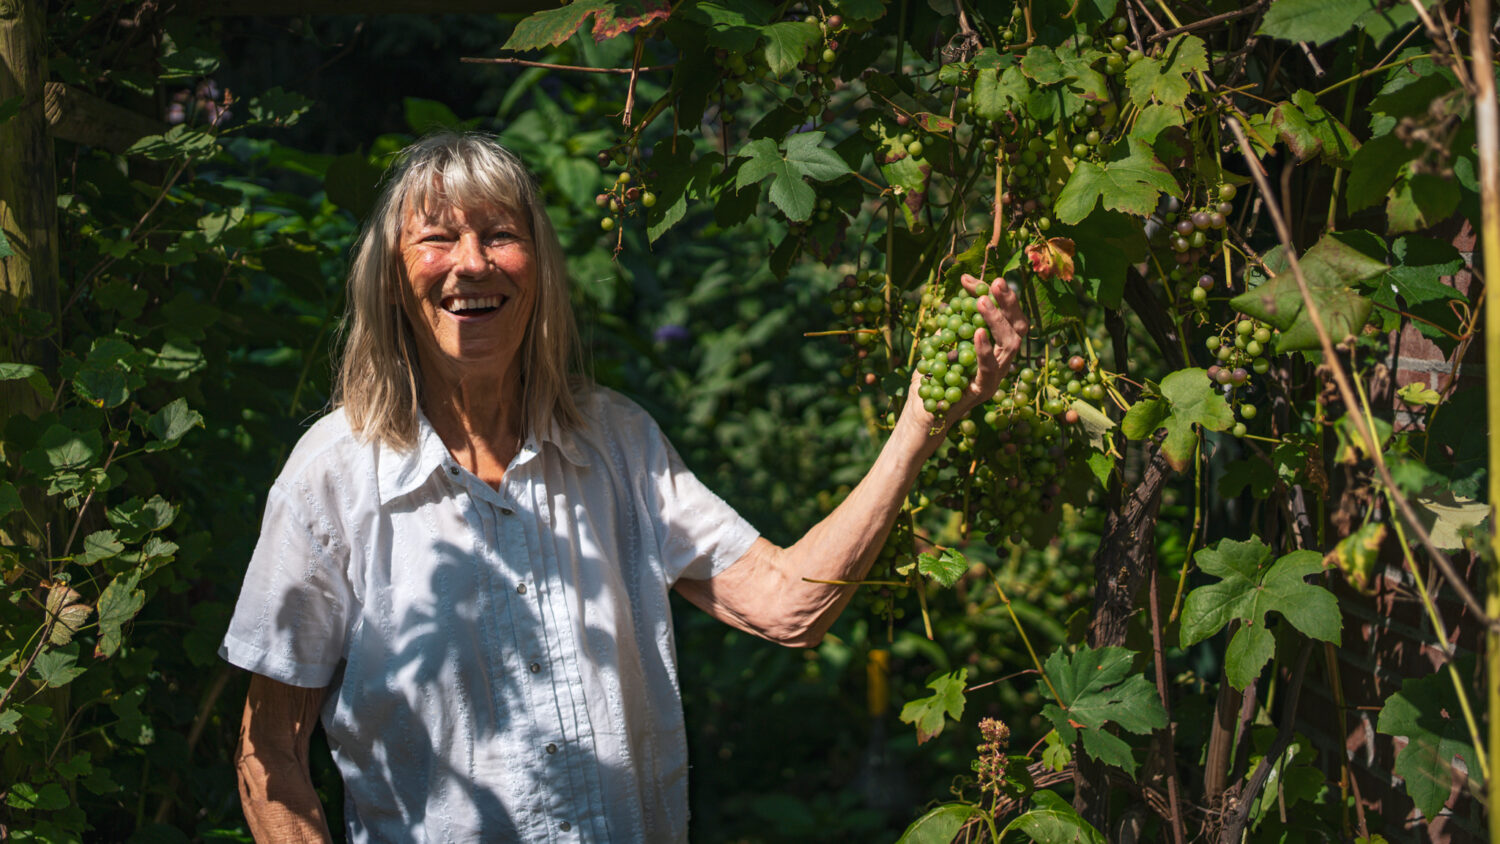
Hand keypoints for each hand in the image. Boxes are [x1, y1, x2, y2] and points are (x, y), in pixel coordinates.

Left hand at [904, 273, 1028, 431]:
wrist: (920, 414)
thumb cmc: (931, 378)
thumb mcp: (941, 343)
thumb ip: (951, 322)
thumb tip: (956, 290)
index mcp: (995, 350)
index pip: (1007, 318)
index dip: (996, 297)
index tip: (975, 279)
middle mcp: (1001, 363)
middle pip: (1018, 328)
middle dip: (1009, 303)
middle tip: (996, 282)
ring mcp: (995, 378)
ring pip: (1010, 345)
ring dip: (997, 320)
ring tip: (982, 302)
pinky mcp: (983, 391)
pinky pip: (989, 369)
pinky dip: (984, 349)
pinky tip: (977, 332)